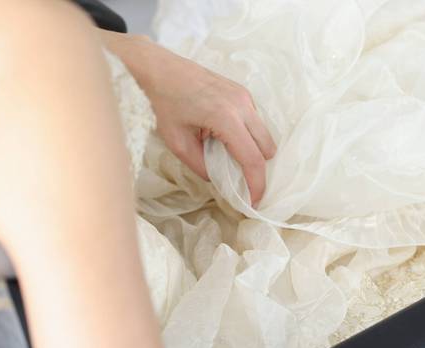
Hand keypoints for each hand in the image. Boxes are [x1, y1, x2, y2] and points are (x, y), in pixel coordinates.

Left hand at [103, 32, 276, 205]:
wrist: (158, 68)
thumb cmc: (163, 103)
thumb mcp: (177, 143)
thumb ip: (201, 166)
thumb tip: (218, 179)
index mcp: (226, 117)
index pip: (252, 159)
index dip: (256, 185)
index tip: (253, 202)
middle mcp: (241, 104)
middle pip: (267, 147)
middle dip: (257, 169)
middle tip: (241, 183)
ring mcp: (244, 95)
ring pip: (263, 134)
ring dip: (252, 150)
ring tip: (228, 157)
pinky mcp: (241, 91)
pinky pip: (254, 120)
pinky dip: (247, 135)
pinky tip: (225, 138)